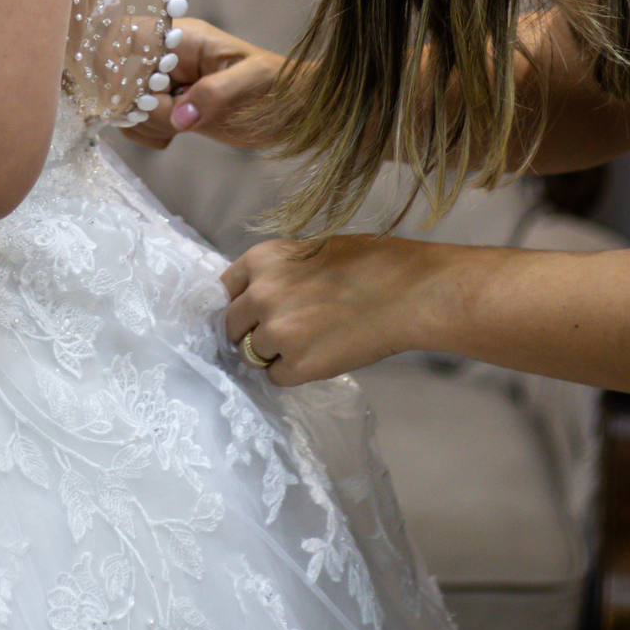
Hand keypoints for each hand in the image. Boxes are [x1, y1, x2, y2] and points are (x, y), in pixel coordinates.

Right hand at [123, 18, 285, 149]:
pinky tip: (178, 134)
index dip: (116, 63)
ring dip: (144, 122)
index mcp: (183, 38)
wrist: (298, 110)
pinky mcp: (172, 111)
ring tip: (182, 125)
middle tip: (169, 116)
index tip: (133, 96)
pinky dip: (150, 135)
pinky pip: (139, 124)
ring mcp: (168, 86)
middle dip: (134, 103)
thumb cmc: (281, 85)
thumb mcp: (253, 81)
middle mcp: (168, 59)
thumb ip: (216, 93)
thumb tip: (180, 117)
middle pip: (119, 76)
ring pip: (126, 104)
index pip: (127, 35)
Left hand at [221, 233, 449, 384]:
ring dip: (270, 354)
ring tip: (305, 343)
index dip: (238, 303)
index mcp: (261, 259)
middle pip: (231, 326)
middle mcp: (260, 294)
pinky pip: (277, 377)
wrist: (405, 292)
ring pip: (251, 355)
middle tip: (280, 332)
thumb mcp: (307, 252)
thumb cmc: (366, 263)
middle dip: (250, 331)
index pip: (224, 289)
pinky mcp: (298, 365)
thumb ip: (275, 273)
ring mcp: (277, 332)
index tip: (248, 313)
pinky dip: (292, 372)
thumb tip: (255, 296)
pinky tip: (317, 357)